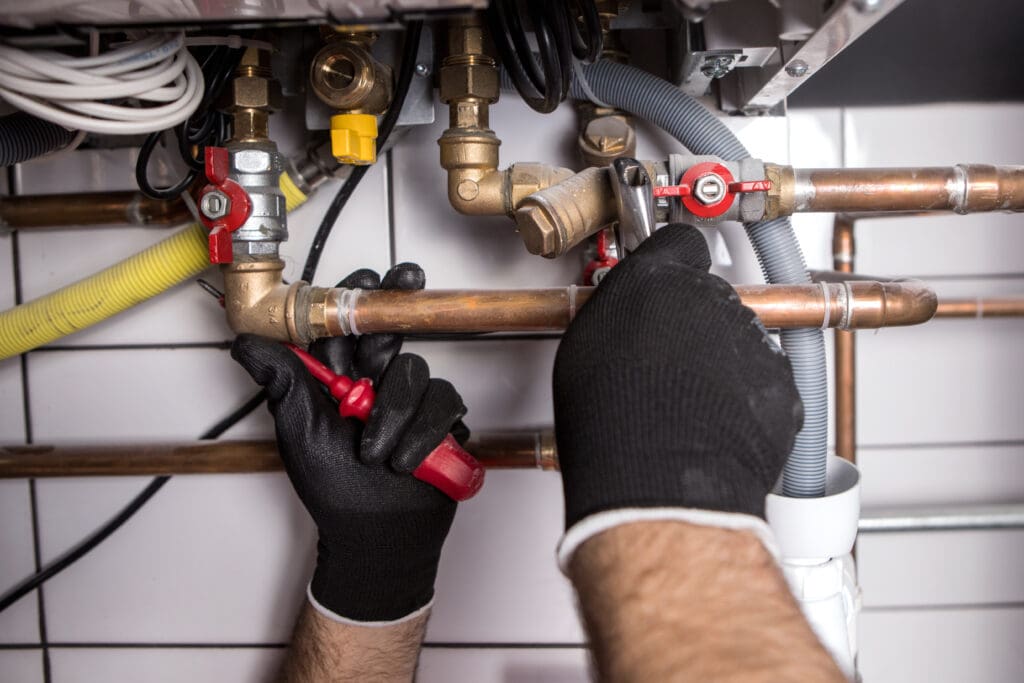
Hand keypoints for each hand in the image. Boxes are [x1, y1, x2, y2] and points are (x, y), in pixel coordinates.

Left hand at [231, 264, 469, 622]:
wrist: (375, 536)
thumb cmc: (331, 488)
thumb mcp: (298, 430)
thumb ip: (281, 380)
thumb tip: (244, 341)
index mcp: (336, 378)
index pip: (346, 324)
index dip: (358, 295)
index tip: (369, 273)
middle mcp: (374, 381)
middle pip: (391, 329)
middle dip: (397, 309)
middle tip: (406, 281)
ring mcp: (409, 399)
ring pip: (414, 370)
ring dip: (394, 412)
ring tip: (375, 452)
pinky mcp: (440, 419)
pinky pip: (442, 402)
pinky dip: (423, 432)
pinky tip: (406, 459)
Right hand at [552, 225, 801, 556]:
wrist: (658, 478)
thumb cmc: (610, 418)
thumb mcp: (585, 346)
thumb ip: (616, 314)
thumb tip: (620, 315)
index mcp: (659, 280)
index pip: (680, 244)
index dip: (674, 260)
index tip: (669, 270)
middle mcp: (713, 300)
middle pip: (711, 296)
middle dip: (692, 321)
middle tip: (665, 360)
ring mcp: (753, 343)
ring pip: (740, 341)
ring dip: (719, 363)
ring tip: (686, 404)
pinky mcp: (781, 385)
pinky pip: (764, 384)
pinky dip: (745, 401)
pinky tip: (713, 424)